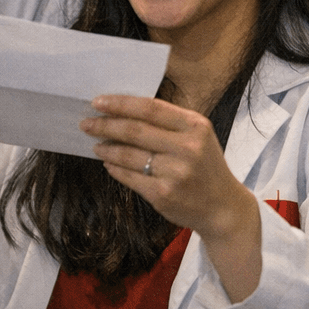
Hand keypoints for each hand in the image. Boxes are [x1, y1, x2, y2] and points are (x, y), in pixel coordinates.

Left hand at [86, 95, 263, 300]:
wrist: (222, 206)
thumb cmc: (206, 166)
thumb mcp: (198, 136)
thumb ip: (169, 123)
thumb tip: (125, 112)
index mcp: (196, 126)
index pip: (151, 108)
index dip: (122, 104)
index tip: (99, 102)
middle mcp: (187, 147)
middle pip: (135, 130)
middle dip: (106, 125)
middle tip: (86, 123)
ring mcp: (175, 172)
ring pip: (129, 155)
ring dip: (107, 148)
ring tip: (96, 144)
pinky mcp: (163, 194)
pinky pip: (129, 177)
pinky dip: (115, 168)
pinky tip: (108, 163)